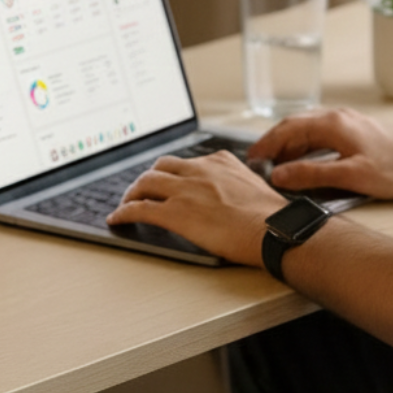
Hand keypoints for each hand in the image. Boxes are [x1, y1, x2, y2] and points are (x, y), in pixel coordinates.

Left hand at [106, 151, 287, 266]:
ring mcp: (186, 191)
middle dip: (148, 179)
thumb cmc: (272, 219)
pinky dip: (124, 212)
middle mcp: (199, 171)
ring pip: (146, 184)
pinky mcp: (176, 213)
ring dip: (132, 193)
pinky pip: (141, 209)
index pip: (188, 161)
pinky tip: (118, 219)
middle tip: (141, 190)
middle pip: (161, 167)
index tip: (168, 178)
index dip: (173, 171)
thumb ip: (240, 186)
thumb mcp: (257, 190)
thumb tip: (239, 197)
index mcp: (220, 163)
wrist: (274, 231)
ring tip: (126, 203)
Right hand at [249, 108, 392, 199]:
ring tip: (276, 164)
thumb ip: (312, 175)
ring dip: (288, 145)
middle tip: (259, 163)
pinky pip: (320, 134)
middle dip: (273, 144)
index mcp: (333, 124)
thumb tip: (281, 175)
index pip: (288, 129)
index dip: (267, 145)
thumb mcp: (350, 176)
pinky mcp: (354, 131)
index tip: (253, 160)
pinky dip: (304, 145)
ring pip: (307, 129)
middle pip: (295, 126)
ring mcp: (346, 123)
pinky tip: (302, 159)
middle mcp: (338, 118)